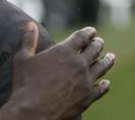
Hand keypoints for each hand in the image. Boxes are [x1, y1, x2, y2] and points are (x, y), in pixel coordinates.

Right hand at [0, 23, 114, 119]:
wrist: (34, 112)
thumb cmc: (25, 84)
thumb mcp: (22, 58)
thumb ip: (28, 40)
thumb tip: (29, 24)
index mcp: (63, 51)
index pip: (81, 37)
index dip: (88, 32)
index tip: (92, 31)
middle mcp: (78, 64)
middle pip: (94, 50)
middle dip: (98, 44)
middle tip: (99, 42)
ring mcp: (86, 81)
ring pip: (102, 67)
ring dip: (107, 60)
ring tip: (111, 57)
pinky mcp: (88, 96)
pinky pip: (101, 88)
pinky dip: (104, 85)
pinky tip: (106, 83)